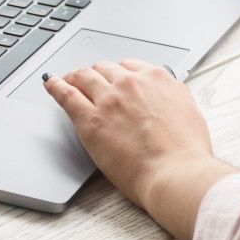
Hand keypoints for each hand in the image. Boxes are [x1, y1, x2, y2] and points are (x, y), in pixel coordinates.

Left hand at [44, 60, 236, 239]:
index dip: (118, 73)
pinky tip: (50, 83)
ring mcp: (108, 99)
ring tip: (69, 80)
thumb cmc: (186, 152)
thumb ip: (171, 97)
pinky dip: (55, 85)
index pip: (129, 66)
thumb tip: (164, 95)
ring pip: (85, 77)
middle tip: (90, 81)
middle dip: (97, 74)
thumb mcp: (188, 111)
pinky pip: (66, 94)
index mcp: (156, 78)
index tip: (114, 78)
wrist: (176, 174)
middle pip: (105, 69)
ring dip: (75, 76)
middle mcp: (130, 83)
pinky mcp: (90, 119)